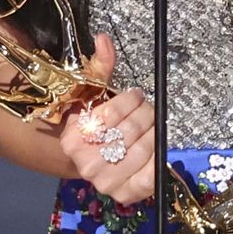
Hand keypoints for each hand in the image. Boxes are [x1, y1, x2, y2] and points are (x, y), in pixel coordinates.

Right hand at [57, 32, 156, 204]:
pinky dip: (159, 158)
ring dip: (155, 131)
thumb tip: (104, 38)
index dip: (131, 100)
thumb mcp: (93, 96)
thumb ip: (100, 67)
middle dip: (146, 114)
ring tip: (153, 123)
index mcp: (73, 139)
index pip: (111, 114)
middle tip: (150, 108)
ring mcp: (105, 182)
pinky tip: (156, 145)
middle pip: (130, 131)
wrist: (91, 160)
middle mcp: (86, 164)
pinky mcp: (126, 194)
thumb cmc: (95, 124)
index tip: (138, 94)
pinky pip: (151, 174)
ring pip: (143, 149)